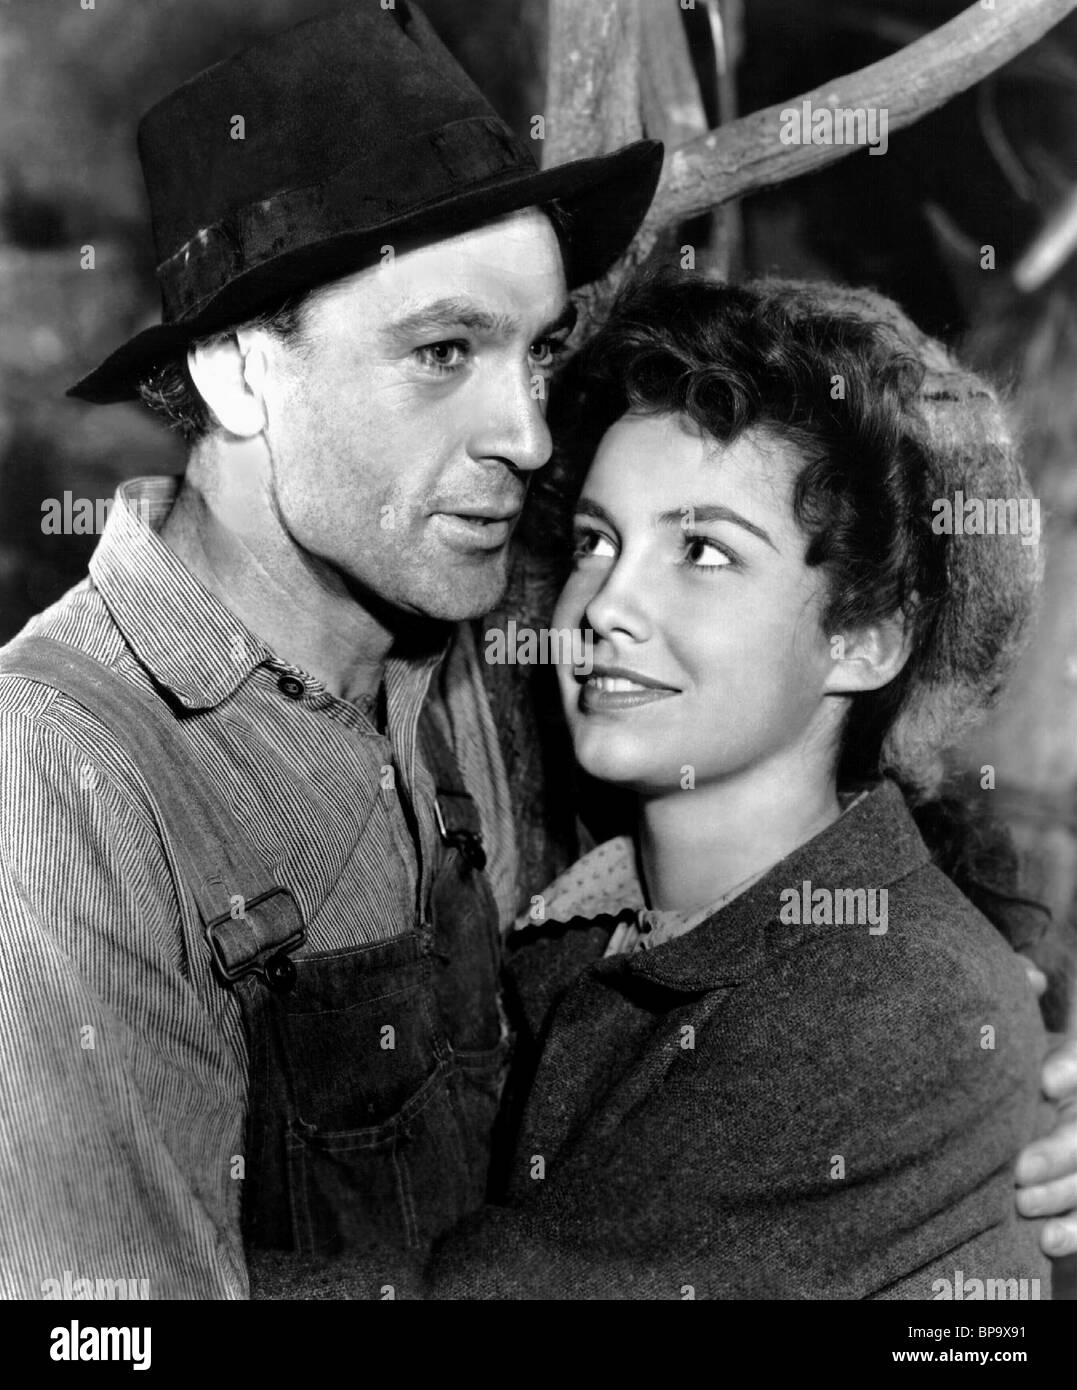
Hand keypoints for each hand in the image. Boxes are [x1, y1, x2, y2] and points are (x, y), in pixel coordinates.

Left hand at [1015, 1033, 1076, 1257]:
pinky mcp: (1076, 1202)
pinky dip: (1070, 1234)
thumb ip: (1011, 1071)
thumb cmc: (995, 1094)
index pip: (1075, 1064)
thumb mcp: (1003, 1074)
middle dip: (1056, 1154)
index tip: (1044, 1084)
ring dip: (1058, 1195)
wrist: (1004, 1132)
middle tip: (1020, 1168)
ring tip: (1022, 1203)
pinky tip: (1047, 1239)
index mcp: (1067, 1077)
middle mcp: (1075, 1116)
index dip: (1068, 1069)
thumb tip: (1036, 1080)